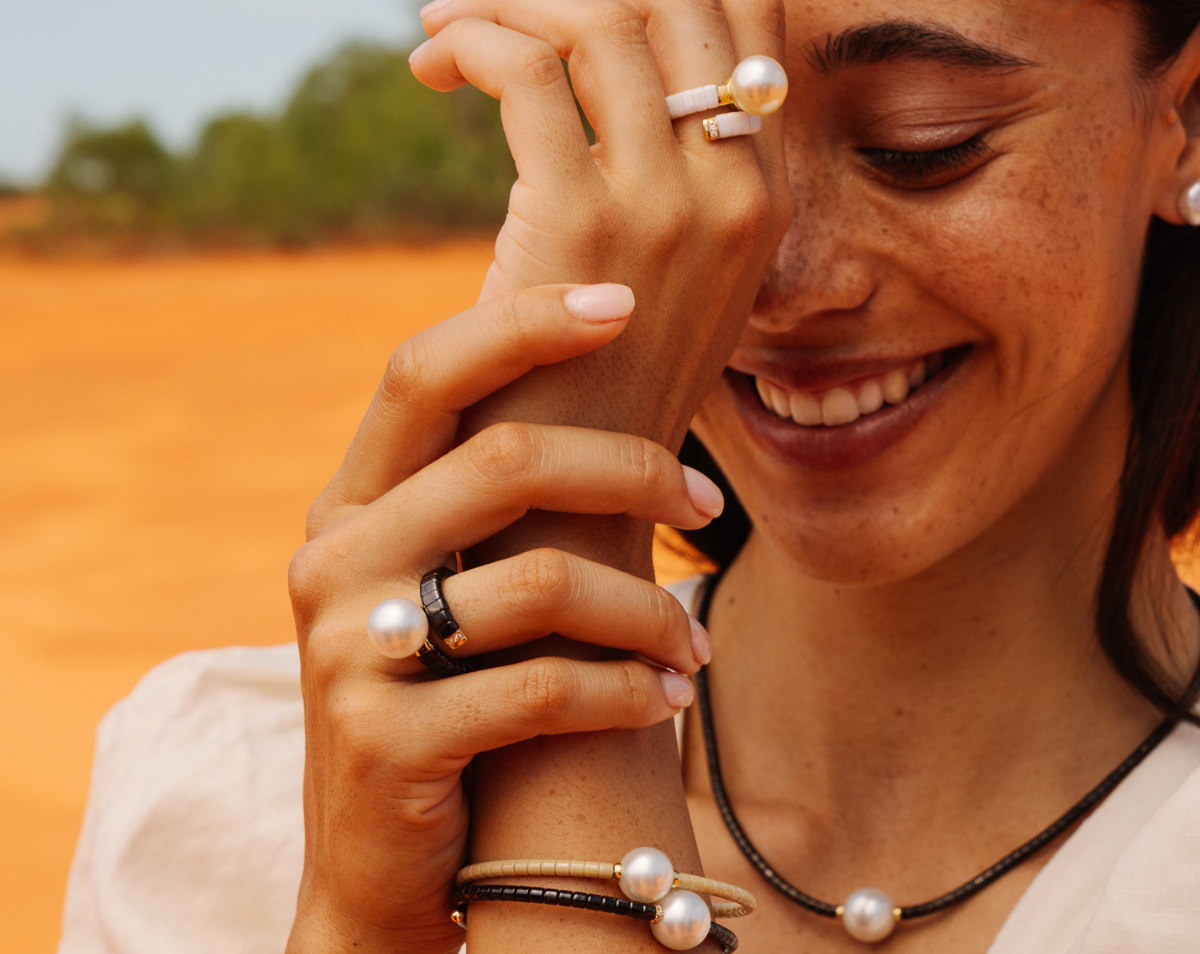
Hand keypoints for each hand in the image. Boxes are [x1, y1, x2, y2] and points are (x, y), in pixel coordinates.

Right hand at [288, 282, 721, 953]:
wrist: (378, 872)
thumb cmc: (439, 709)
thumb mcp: (437, 594)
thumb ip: (479, 510)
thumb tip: (595, 400)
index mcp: (348, 510)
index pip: (425, 373)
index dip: (523, 322)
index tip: (625, 305)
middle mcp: (331, 565)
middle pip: (505, 461)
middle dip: (632, 472)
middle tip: (705, 506)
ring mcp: (351, 656)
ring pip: (541, 582)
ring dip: (646, 608)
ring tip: (694, 641)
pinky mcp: (390, 743)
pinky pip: (544, 689)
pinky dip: (627, 689)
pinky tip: (666, 698)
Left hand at [410, 0, 791, 448]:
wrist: (581, 503)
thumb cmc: (609, 393)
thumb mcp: (674, 285)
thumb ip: (675, 190)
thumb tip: (618, 97)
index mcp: (763, 199)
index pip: (747, 26)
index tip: (571, 2)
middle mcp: (733, 190)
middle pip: (673, 1)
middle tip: (498, 4)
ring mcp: (666, 207)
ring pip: (596, 21)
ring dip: (507, 3)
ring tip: (445, 31)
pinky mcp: (576, 224)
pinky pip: (523, 74)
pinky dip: (469, 44)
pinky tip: (431, 68)